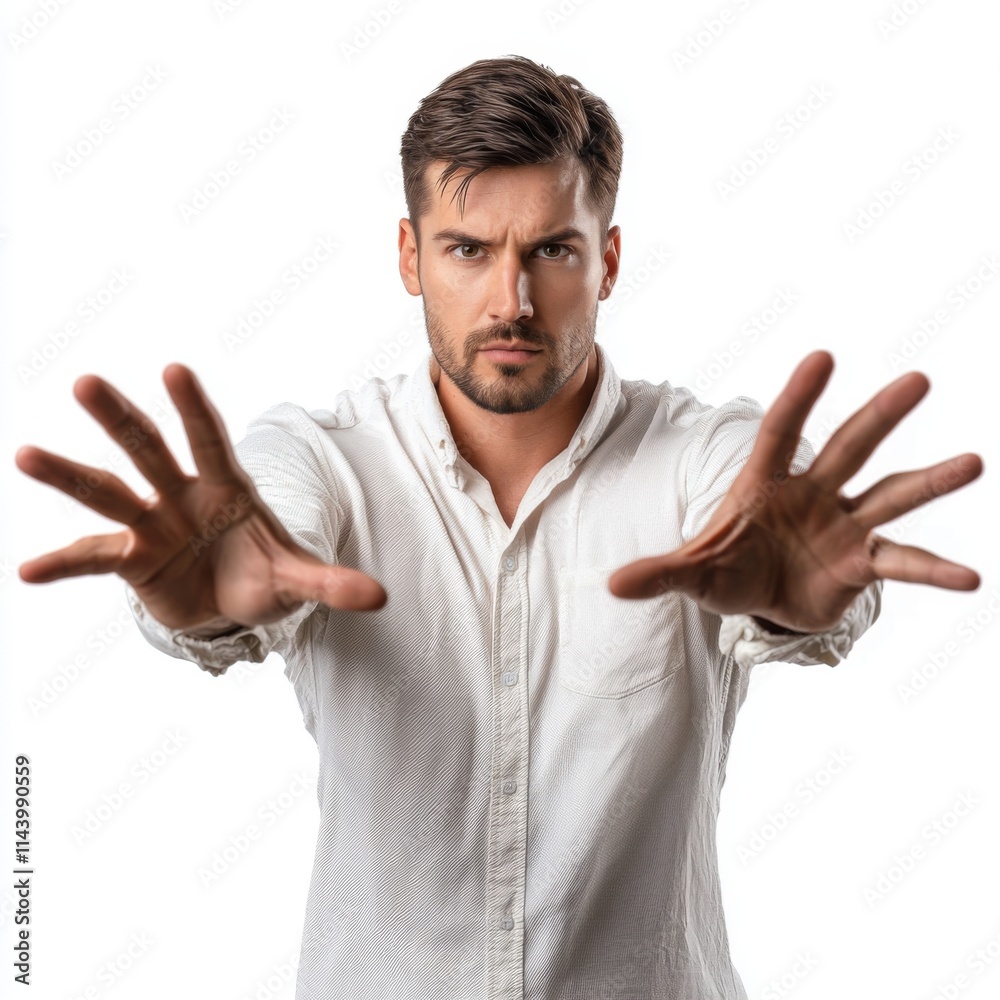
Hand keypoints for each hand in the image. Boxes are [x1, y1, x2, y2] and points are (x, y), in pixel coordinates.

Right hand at [15, 364, 386, 632]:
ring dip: (69, 475)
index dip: (195, 408)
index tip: (174, 369)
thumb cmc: (263, 575)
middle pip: (148, 450)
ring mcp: (151, 524)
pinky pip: (92, 558)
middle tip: (85, 382)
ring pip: (108, 491)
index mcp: (226, 488)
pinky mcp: (130, 558)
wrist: (230, 607)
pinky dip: (63, 564)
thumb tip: (381, 597)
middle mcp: (181, 495)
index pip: (210, 440)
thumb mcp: (297, 580)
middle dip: (120, 419)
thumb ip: (331, 584)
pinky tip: (27, 572)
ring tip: (24, 454)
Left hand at [607, 352, 982, 632]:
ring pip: (890, 496)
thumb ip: (659, 575)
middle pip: (849, 448)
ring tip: (972, 462)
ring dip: (930, 481)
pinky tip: (972, 579)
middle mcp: (812, 494)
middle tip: (918, 380)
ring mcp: (842, 525)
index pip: (779, 432)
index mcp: (764, 484)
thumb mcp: (692, 573)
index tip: (822, 356)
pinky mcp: (861, 563)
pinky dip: (933, 571)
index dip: (799, 397)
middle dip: (878, 416)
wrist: (759, 601)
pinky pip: (902, 562)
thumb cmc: (726, 570)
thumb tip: (611, 585)